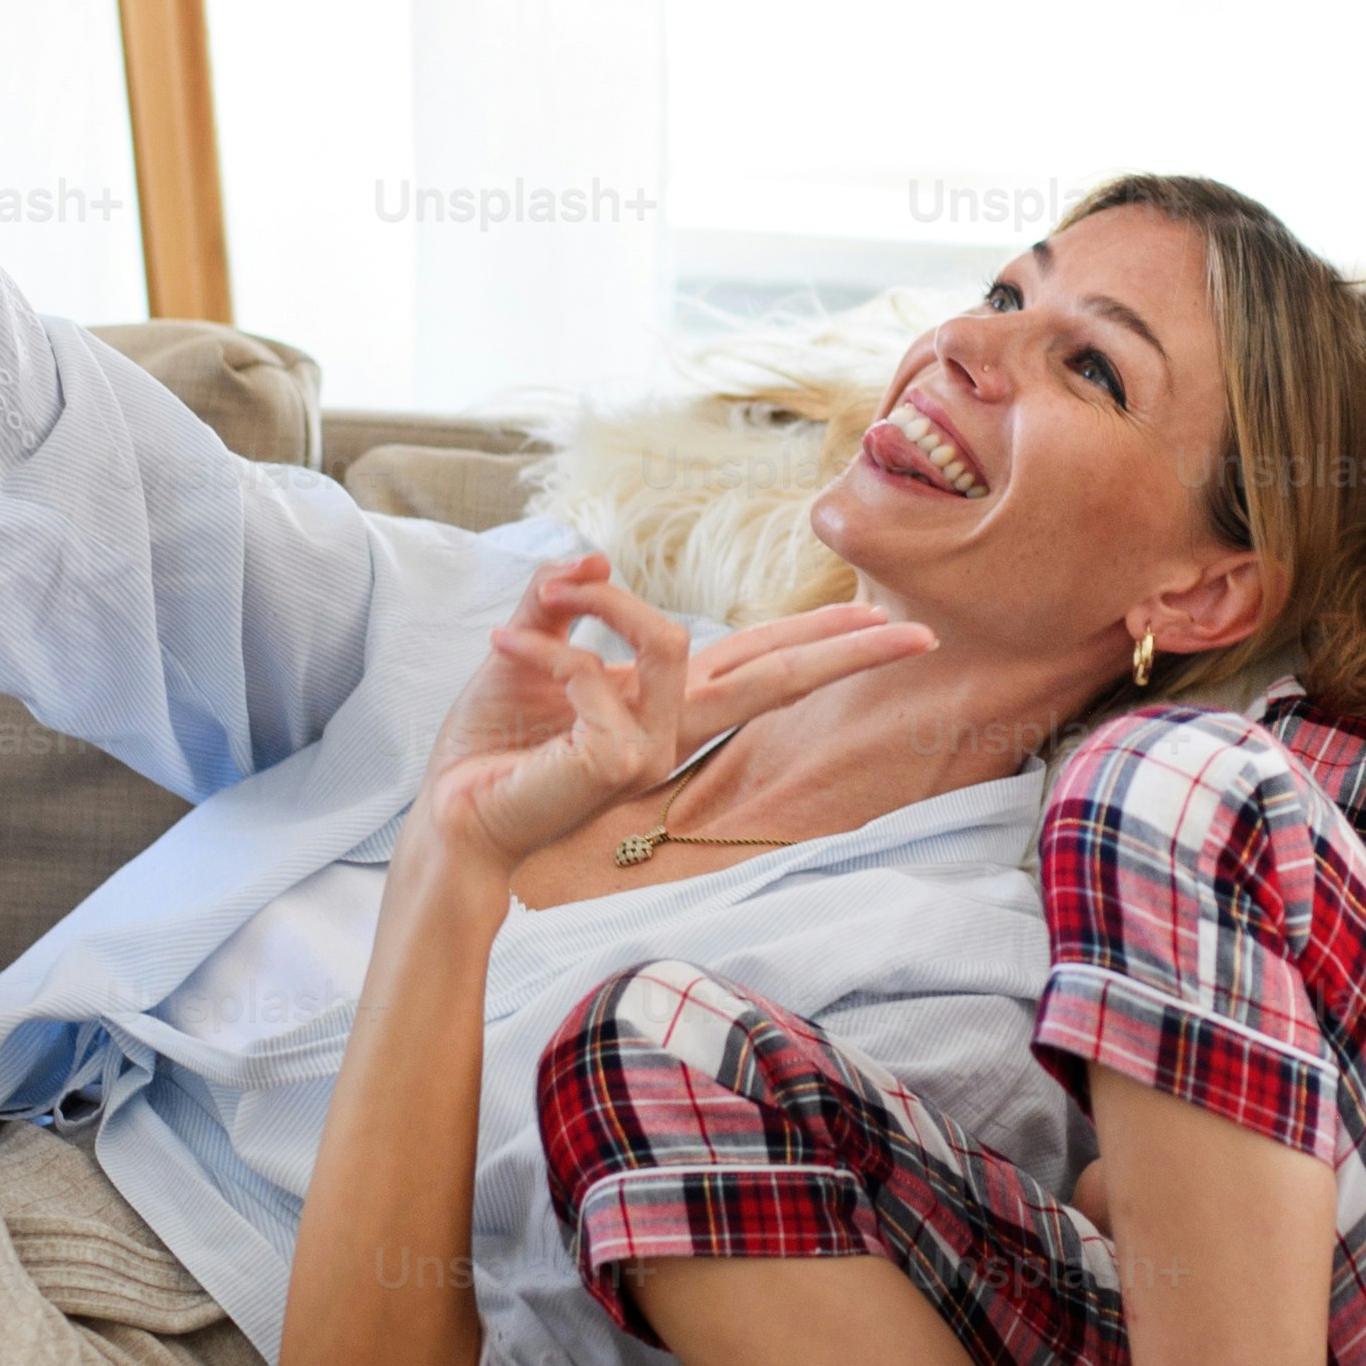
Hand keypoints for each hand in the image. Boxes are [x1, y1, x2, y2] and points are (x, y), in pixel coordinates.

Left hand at [413, 556, 936, 872]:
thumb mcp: (527, 645)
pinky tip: (504, 649)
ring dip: (604, 601)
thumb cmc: (493, 739)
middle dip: (842, 652)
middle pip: (777, 678)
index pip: (760, 662)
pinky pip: (591, 673)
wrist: (452, 810)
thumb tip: (593, 555)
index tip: (889, 626)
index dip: (822, 641)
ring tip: (548, 599)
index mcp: (668, 698)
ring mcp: (652, 749)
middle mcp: (673, 725)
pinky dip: (543, 649)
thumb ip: (562, 597)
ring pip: (670, 637)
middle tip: (914, 636)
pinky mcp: (615, 763)